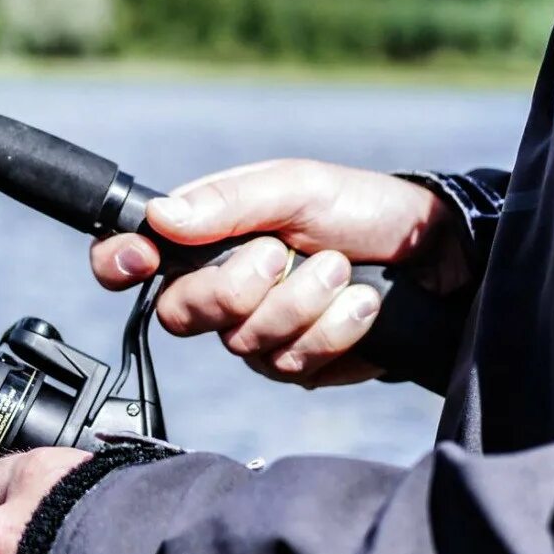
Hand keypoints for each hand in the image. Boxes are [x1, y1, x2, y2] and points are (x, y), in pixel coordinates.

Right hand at [89, 160, 464, 387]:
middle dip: (237, 286)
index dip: (118, 261)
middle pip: (181, 313)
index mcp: (207, 238)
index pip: (133, 256)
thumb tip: (160, 218)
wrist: (435, 256)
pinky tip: (362, 305)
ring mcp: (256, 333)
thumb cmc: (361, 209)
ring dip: (303, 303)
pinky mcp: (297, 366)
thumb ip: (228, 203)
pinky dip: (334, 329)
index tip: (138, 259)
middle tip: (282, 253)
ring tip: (344, 272)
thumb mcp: (298, 187)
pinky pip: (293, 364)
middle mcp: (221, 290)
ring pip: (244, 342)